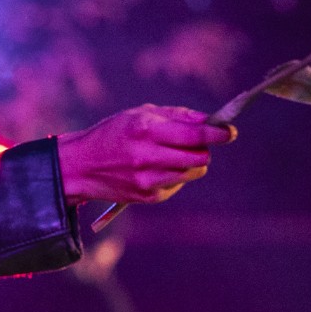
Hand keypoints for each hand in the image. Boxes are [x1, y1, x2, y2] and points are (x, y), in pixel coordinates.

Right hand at [56, 104, 235, 205]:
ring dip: (191, 163)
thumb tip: (209, 121)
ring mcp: (147, 179)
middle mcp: (147, 156)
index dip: (217, 134)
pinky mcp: (147, 196)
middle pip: (199, 157)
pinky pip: (177, 185)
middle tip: (196, 142)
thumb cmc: (114, 133)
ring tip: (174, 154)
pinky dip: (175, 175)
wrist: (81, 166)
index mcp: (145, 130)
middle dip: (204, 148)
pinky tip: (156, 168)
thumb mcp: (140, 114)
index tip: (229, 132)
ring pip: (192, 173)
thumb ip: (176, 116)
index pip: (194, 135)